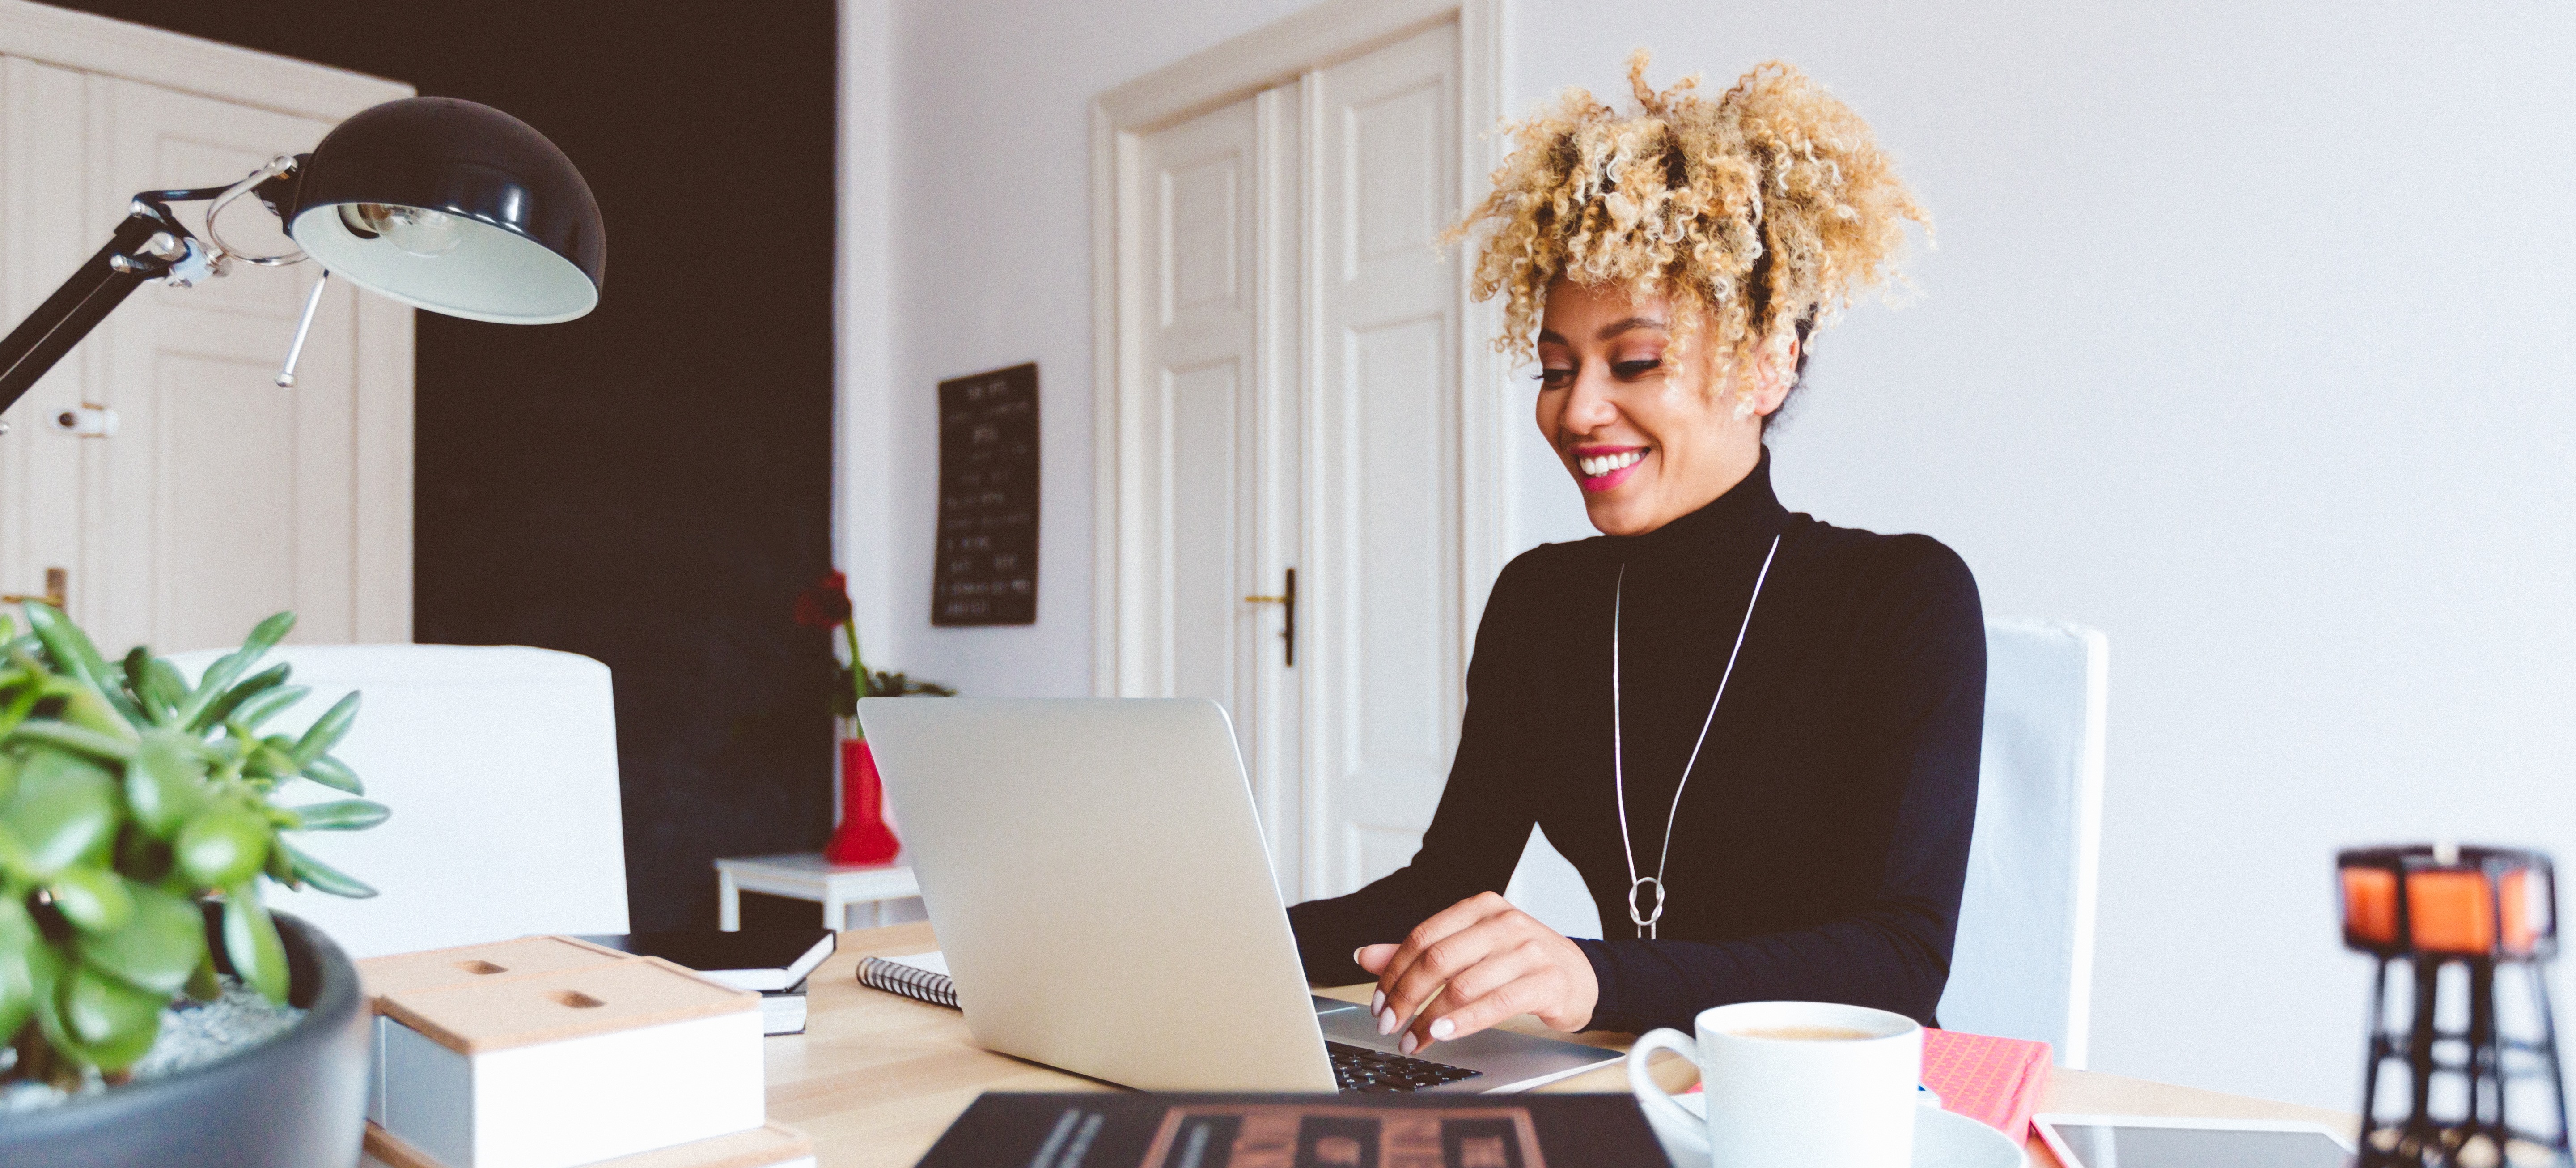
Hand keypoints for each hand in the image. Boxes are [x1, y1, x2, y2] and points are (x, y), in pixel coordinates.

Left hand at [1354, 891, 1596, 1054]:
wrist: (1581, 976)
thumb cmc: (1520, 962)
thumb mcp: (1470, 949)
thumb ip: (1420, 952)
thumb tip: (1364, 955)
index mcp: (1480, 908)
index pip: (1423, 937)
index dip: (1393, 972)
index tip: (1378, 1002)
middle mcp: (1504, 923)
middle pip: (1438, 960)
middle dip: (1405, 997)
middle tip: (1388, 1025)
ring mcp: (1529, 950)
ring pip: (1463, 985)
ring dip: (1429, 1019)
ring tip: (1411, 1041)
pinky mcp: (1547, 981)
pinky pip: (1495, 1004)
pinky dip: (1463, 1022)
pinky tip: (1442, 1034)